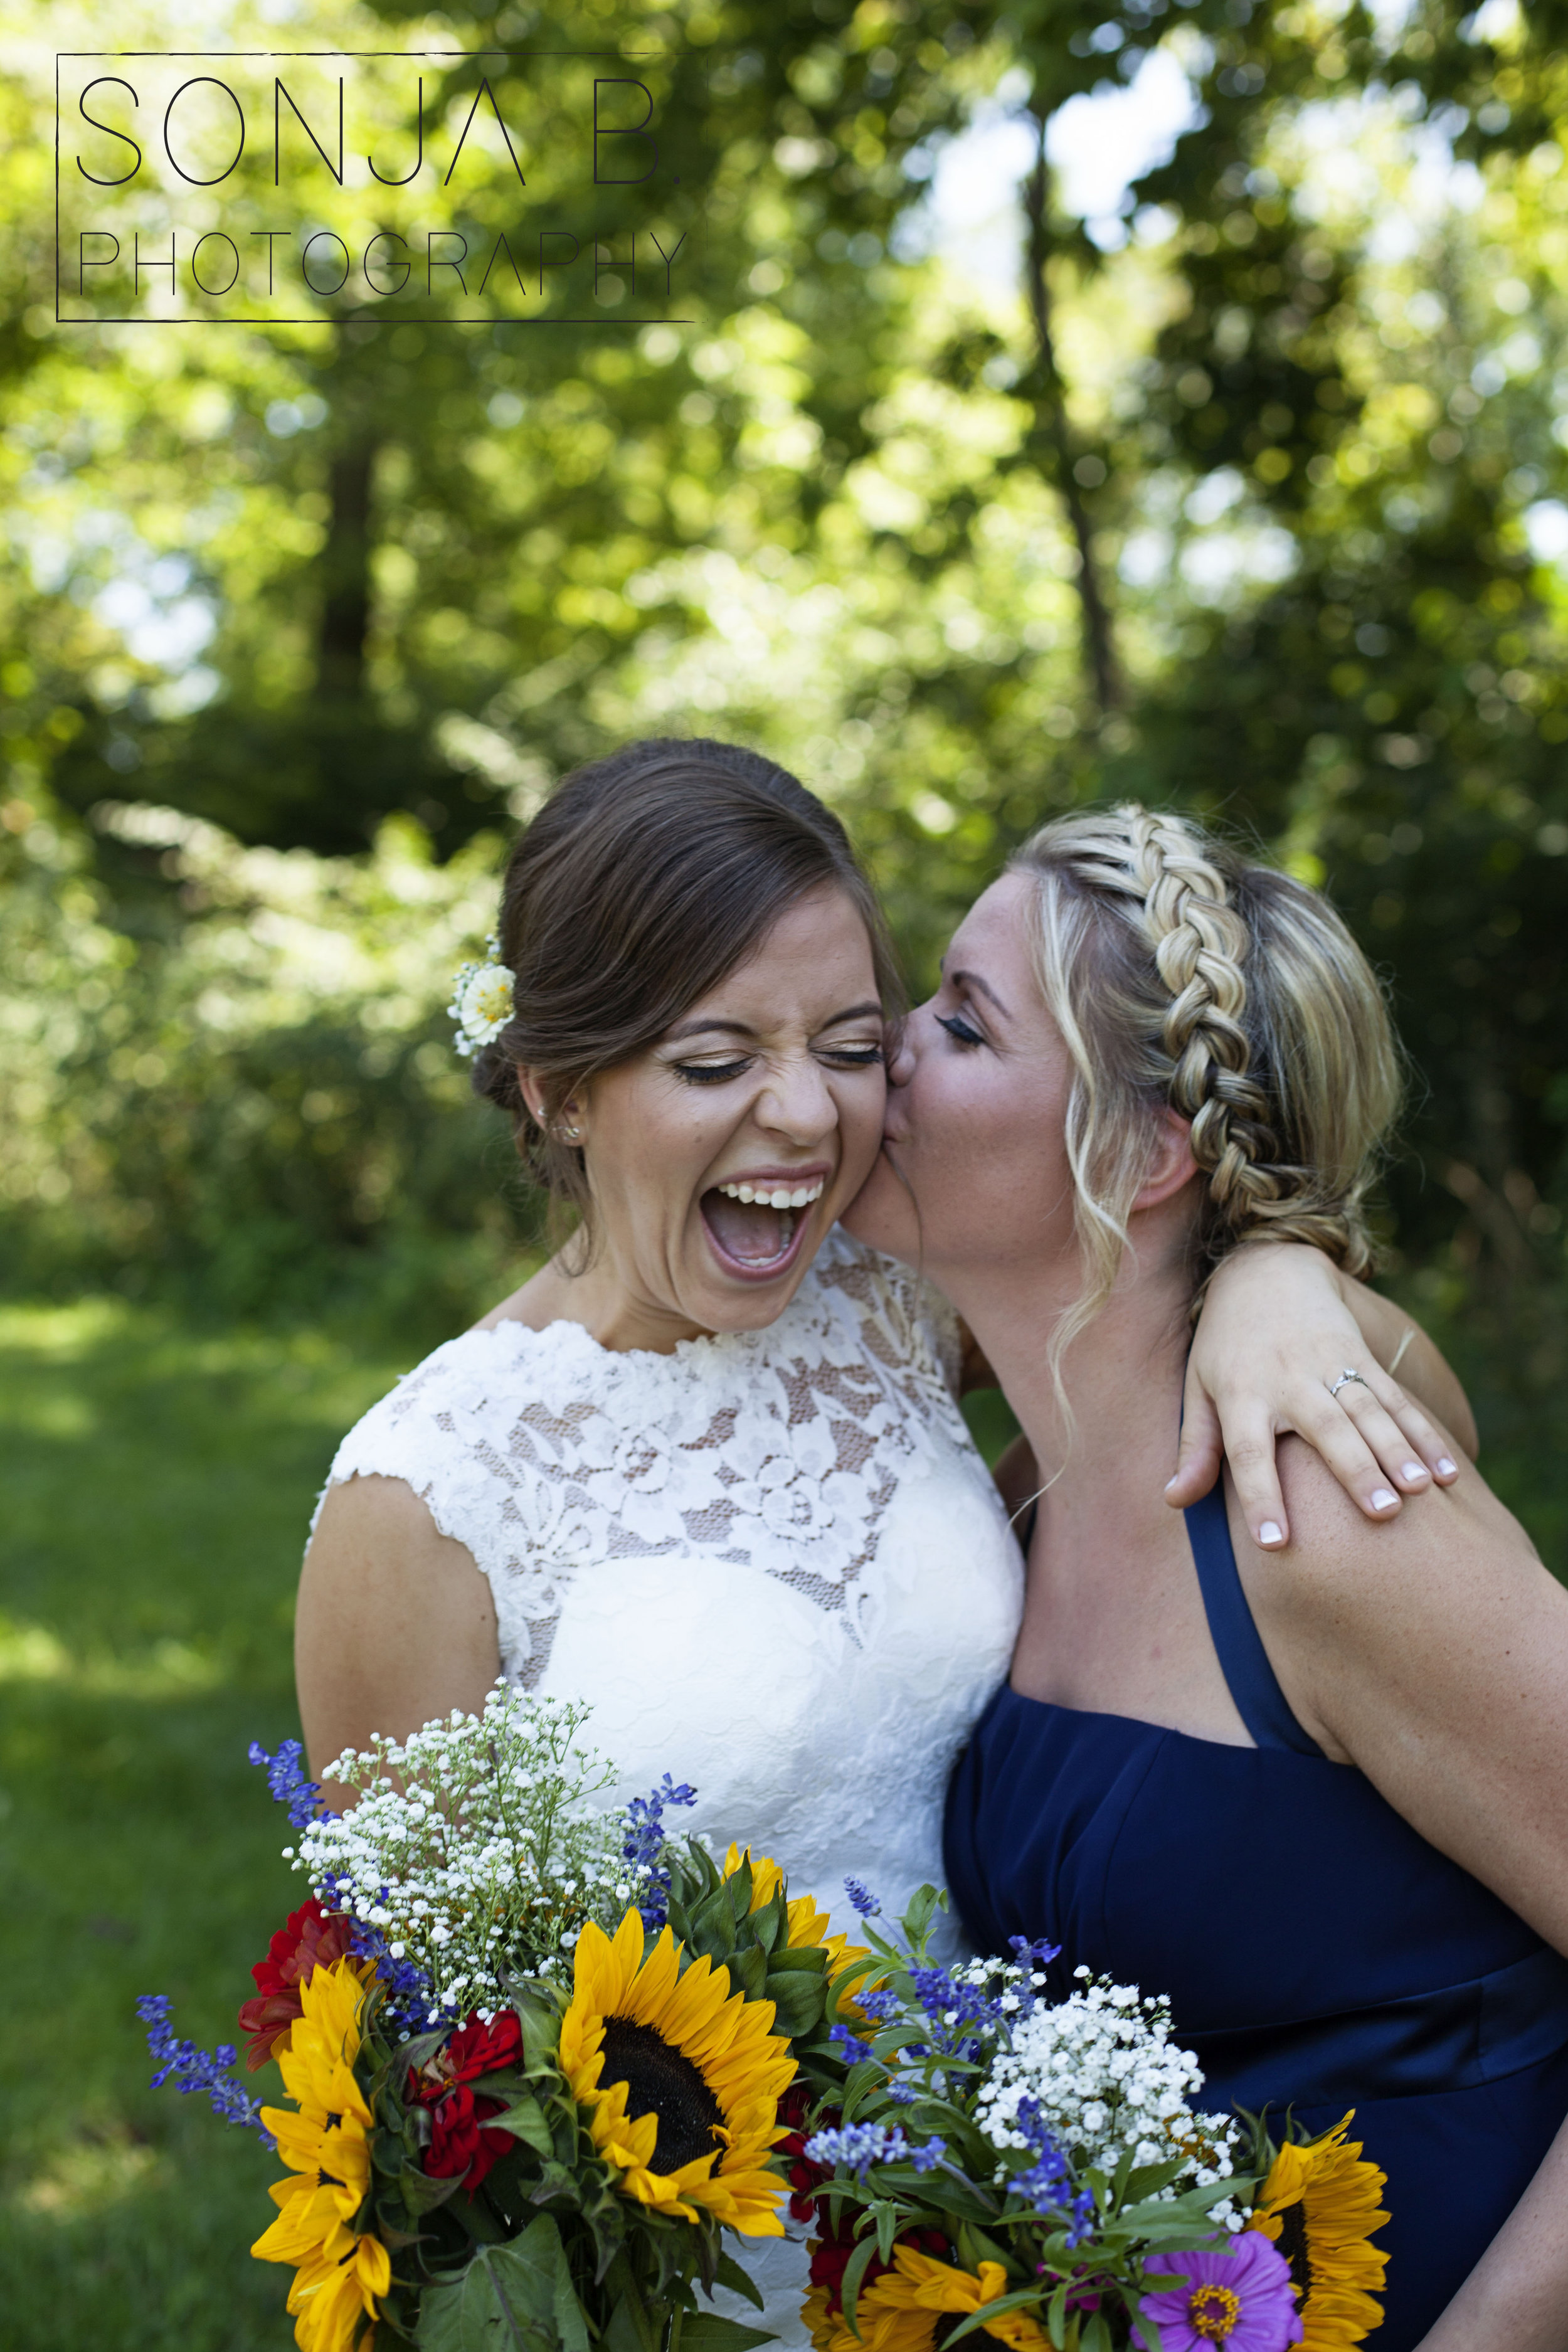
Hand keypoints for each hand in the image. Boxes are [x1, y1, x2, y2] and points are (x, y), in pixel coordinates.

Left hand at [1168, 1243, 1461, 1548]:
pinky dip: (1424, 1433)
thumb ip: (1195, 1447)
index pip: (1248, 1453)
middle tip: (1381, 1515)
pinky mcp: (1361, 1355)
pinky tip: (1448, 1471)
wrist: (1266, 1271)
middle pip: (1325, 1431)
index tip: (1274, 1544)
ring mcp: (1330, 1365)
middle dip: (1355, 1472)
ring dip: (1399, 1451)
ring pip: (1370, 1412)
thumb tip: (1173, 1501)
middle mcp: (1288, 1380)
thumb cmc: (1225, 1346)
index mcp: (1241, 1394)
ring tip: (1421, 1491)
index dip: (1261, 1497)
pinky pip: (1397, 1399)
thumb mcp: (1199, 1388)